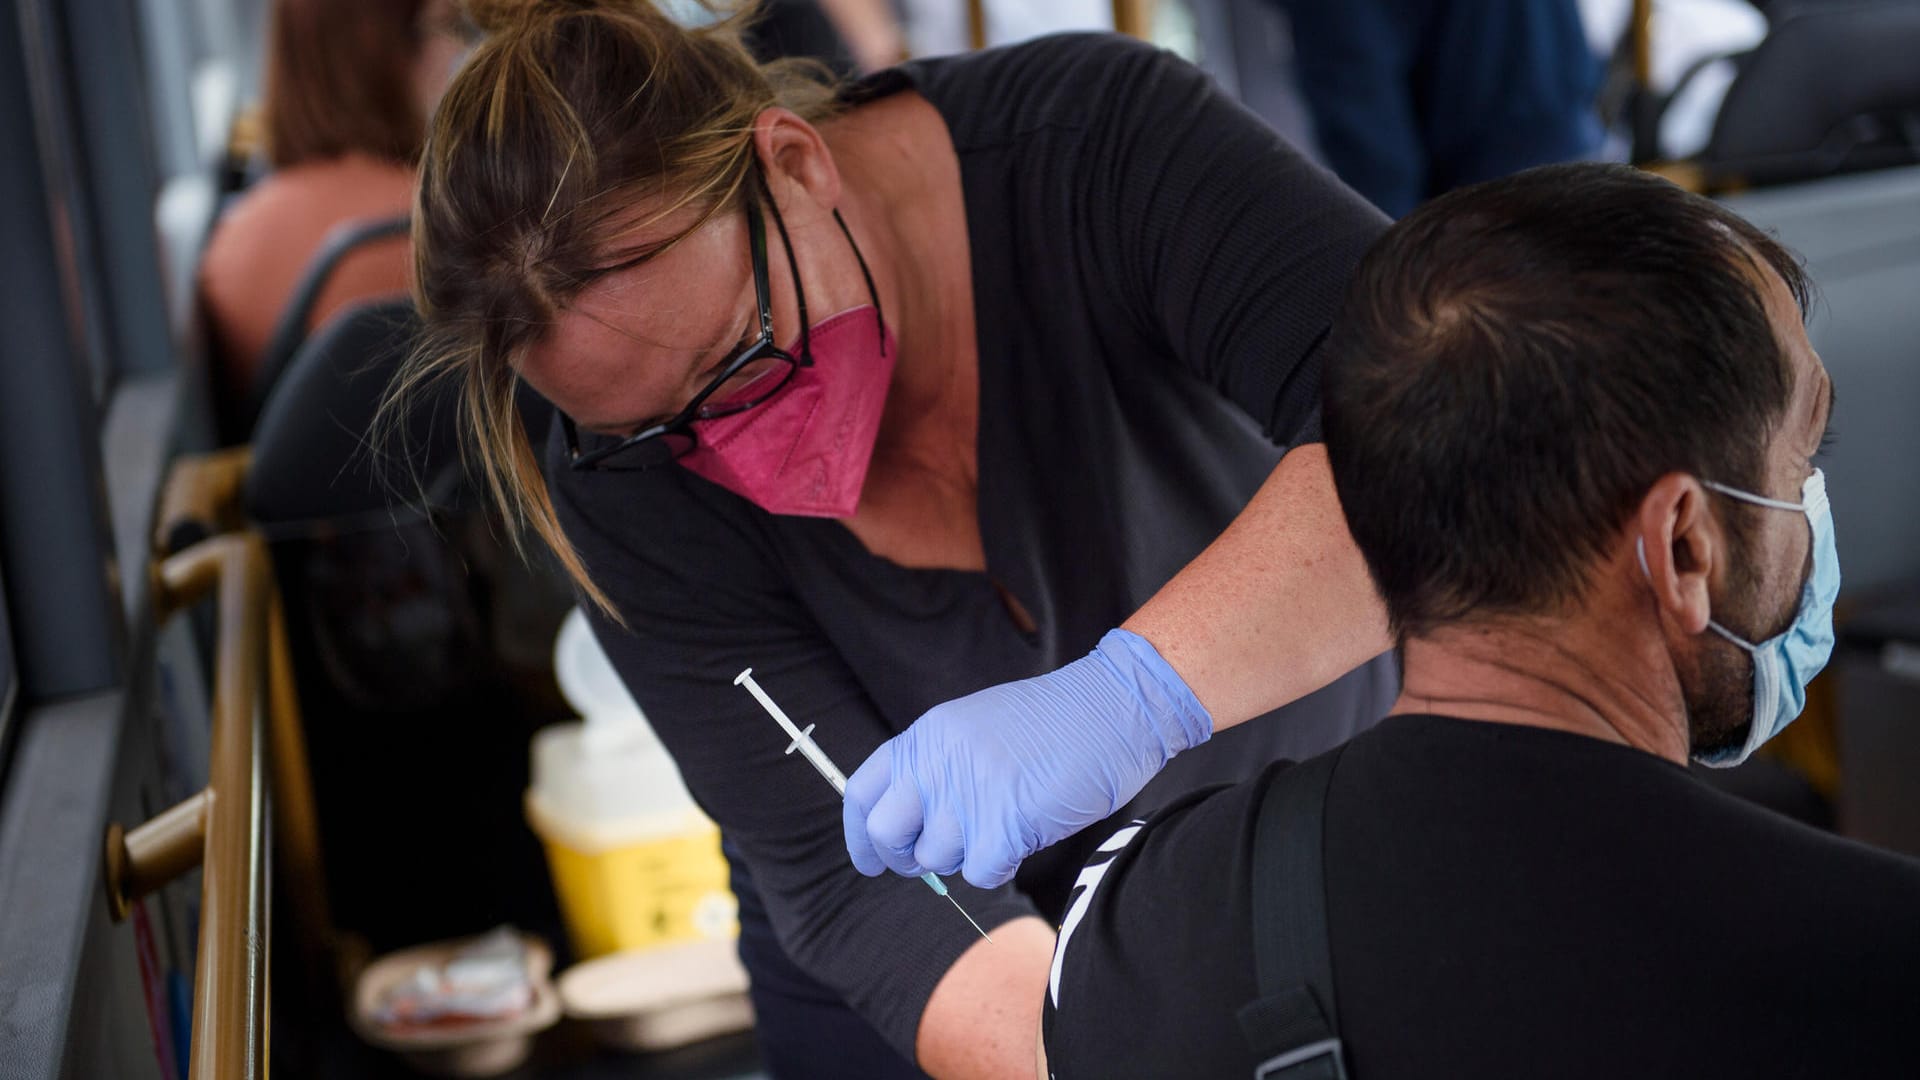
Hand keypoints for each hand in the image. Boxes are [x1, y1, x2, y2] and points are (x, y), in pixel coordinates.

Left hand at [843, 628, 1211, 887]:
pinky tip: (1022, 842)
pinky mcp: (1004, 823)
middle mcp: (938, 762)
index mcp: (928, 736)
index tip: (871, 860)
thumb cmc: (1054, 723)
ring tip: (1001, 828)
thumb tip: (913, 830)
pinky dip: (999, 868)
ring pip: (936, 858)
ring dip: (965, 857)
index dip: (860, 837)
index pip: (862, 792)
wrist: (1114, 707)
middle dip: (905, 858)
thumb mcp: (976, 729)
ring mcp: (969, 792)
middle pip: (886, 833)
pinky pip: (979, 873)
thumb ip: (938, 767)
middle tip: (933, 861)